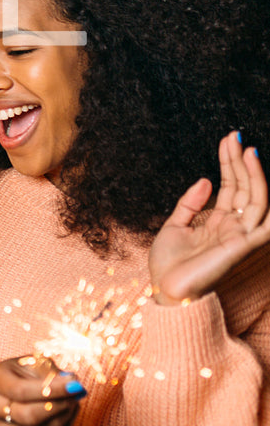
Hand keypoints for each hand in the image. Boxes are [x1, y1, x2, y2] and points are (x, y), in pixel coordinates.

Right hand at [0, 355, 84, 425]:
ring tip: (74, 400)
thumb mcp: (33, 364)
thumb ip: (51, 372)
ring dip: (65, 415)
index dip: (50, 390)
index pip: (20, 390)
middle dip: (58, 406)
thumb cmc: (24, 373)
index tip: (75, 384)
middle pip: (27, 416)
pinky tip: (67, 411)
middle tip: (77, 394)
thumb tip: (72, 383)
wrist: (8, 392)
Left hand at [149, 133, 269, 305]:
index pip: (230, 186)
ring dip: (253, 174)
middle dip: (240, 162)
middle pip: (243, 188)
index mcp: (218, 221)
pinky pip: (266, 227)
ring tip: (247, 150)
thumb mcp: (174, 225)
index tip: (228, 139)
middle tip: (235, 137)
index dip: (230, 163)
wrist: (165, 288)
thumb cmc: (168, 264)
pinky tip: (267, 189)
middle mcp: (233, 227)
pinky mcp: (241, 246)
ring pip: (256, 199)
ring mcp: (239, 236)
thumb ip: (190, 203)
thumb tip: (206, 179)